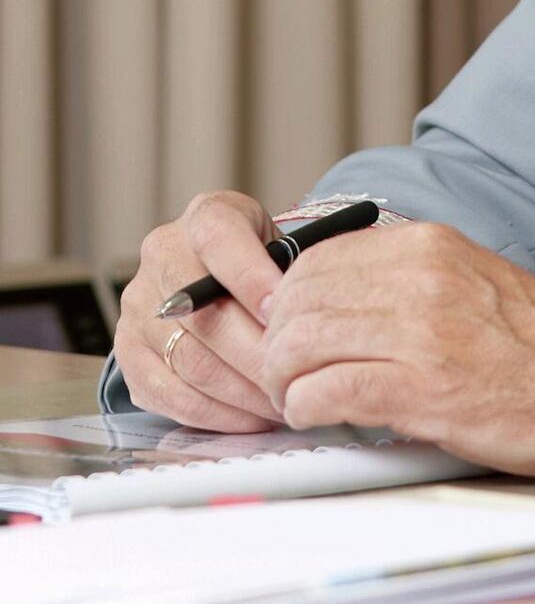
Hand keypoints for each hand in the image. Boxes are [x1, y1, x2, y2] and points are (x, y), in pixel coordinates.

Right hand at [115, 191, 284, 431]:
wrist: (214, 273)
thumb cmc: (261, 259)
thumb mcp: (281, 241)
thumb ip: (293, 267)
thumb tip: (310, 315)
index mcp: (205, 216)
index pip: (219, 240)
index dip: (251, 277)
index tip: (282, 312)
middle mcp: (162, 256)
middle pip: (204, 315)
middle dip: (255, 353)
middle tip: (293, 376)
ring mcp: (137, 307)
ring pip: (187, 361)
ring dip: (239, 391)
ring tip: (280, 402)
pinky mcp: (128, 354)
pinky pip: (167, 395)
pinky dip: (214, 413)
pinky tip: (250, 417)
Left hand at [259, 221, 534, 475]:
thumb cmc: (531, 340)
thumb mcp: (465, 277)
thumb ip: (403, 276)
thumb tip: (330, 294)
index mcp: (429, 245)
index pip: (315, 260)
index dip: (287, 302)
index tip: (291, 331)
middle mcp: (421, 277)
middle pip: (297, 302)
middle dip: (276, 344)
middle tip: (287, 374)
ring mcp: (421, 331)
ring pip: (298, 345)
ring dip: (284, 380)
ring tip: (300, 397)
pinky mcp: (422, 389)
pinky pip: (325, 392)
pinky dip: (306, 407)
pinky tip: (319, 413)